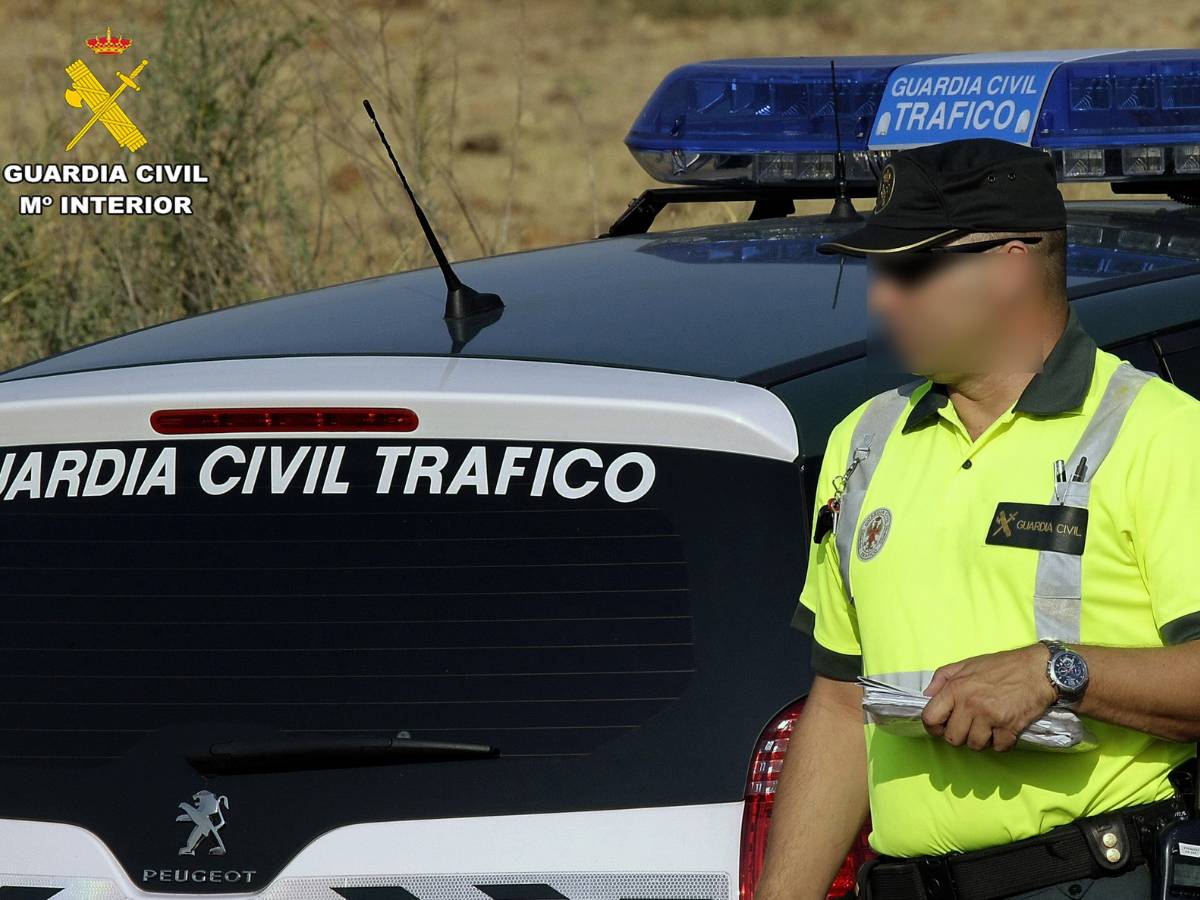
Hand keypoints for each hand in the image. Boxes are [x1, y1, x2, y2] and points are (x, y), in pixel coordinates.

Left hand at [921, 644, 1057, 751]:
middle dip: (960, 736)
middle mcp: (970, 704)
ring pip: (974, 745)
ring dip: (981, 740)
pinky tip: (1004, 730)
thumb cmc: (1002, 666)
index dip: (934, 727)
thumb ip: (942, 678)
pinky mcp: (1010, 727)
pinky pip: (998, 748)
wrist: (1038, 669)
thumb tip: (926, 696)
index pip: (930, 718)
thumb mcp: (966, 664)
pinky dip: (1001, 743)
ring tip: (987, 727)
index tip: (942, 727)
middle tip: (969, 727)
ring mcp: (990, 717)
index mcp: (956, 688)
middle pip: (952, 738)